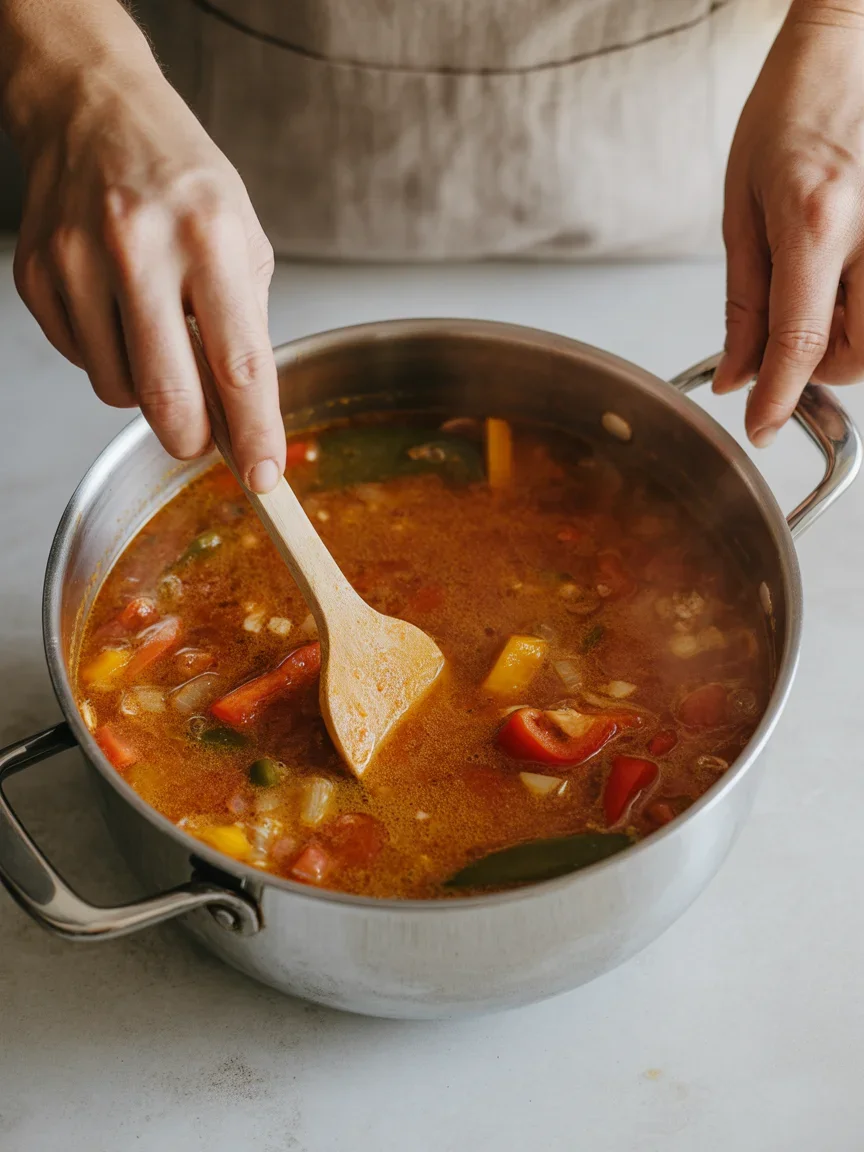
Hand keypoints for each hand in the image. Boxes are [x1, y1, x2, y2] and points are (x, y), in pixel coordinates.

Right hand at [10, 55, 284, 490]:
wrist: (95, 108)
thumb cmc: (183, 180)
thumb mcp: (244, 240)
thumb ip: (245, 329)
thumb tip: (242, 417)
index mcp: (210, 237)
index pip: (239, 365)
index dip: (253, 434)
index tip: (264, 477)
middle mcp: (139, 247)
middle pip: (168, 396)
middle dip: (192, 439)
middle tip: (203, 438)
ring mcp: (78, 260)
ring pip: (118, 391)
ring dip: (148, 392)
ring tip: (158, 336)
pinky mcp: (38, 274)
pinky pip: (82, 361)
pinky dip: (109, 357)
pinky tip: (118, 311)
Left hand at [716, 0, 863, 446]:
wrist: (855, 43)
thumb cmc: (792, 110)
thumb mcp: (742, 208)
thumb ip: (743, 302)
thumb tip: (736, 376)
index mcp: (816, 219)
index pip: (800, 340)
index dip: (777, 398)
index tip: (760, 428)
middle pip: (860, 355)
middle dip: (820, 364)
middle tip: (793, 332)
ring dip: (848, 339)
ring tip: (823, 288)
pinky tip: (848, 274)